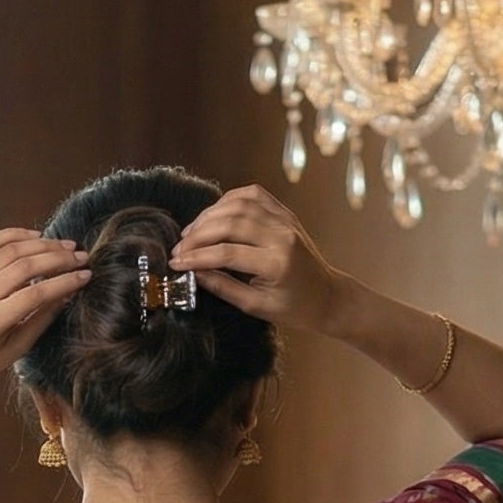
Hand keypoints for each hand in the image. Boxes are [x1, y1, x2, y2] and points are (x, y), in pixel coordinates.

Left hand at [0, 229, 89, 388]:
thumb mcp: (14, 350)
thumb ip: (40, 320)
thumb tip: (67, 294)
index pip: (35, 294)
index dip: (64, 282)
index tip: (85, 276)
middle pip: (25, 266)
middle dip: (57, 258)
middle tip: (81, 256)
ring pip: (10, 250)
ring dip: (42, 245)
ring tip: (65, 246)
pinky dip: (14, 235)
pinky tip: (35, 237)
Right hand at [170, 185, 341, 332]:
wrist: (326, 295)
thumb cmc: (294, 307)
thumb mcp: (256, 306)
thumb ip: (223, 286)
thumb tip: (193, 272)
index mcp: (277, 263)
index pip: (227, 253)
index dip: (197, 256)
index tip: (176, 262)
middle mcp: (282, 235)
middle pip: (230, 223)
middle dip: (198, 234)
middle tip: (179, 247)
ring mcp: (284, 220)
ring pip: (238, 204)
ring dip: (209, 215)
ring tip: (191, 232)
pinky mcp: (284, 212)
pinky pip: (252, 195)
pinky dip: (228, 201)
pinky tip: (213, 215)